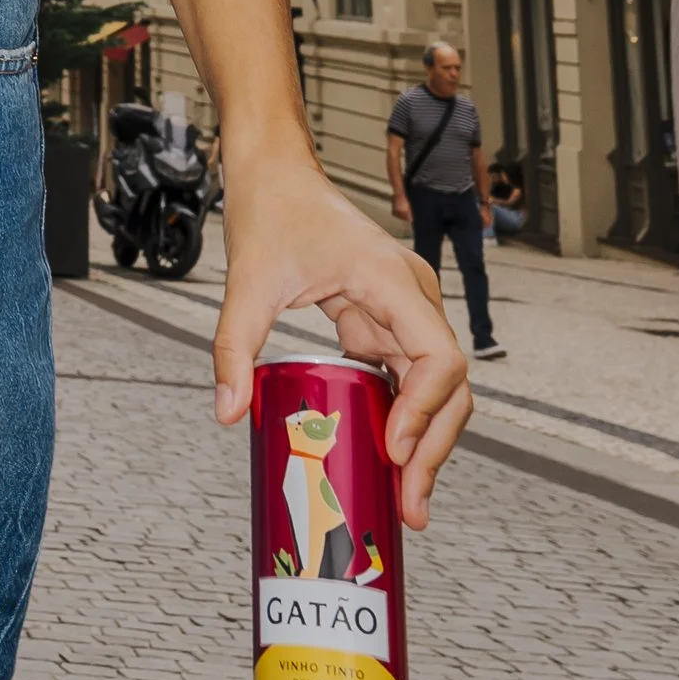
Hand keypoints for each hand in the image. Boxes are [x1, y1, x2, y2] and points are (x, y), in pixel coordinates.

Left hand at [212, 146, 470, 529]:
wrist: (275, 173)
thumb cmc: (271, 213)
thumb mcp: (247, 283)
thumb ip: (235, 345)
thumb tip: (228, 413)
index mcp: (393, 282)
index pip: (438, 359)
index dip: (424, 412)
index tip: (392, 450)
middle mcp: (412, 296)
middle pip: (450, 385)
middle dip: (434, 448)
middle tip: (411, 505)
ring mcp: (403, 308)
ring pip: (436, 387)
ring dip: (426, 442)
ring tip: (406, 498)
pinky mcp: (385, 319)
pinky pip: (409, 377)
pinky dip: (405, 419)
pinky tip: (389, 461)